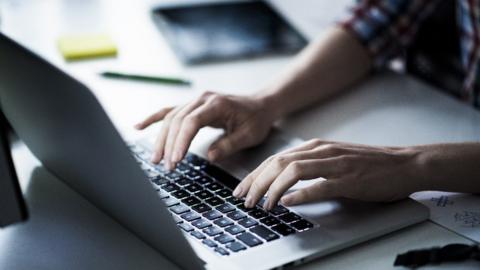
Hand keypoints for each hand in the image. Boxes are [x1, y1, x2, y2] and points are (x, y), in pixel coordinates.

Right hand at [135, 91, 275, 169]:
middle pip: (178, 120)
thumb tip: (209, 156)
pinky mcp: (192, 107)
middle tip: (167, 166)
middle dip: (170, 144)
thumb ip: (229, 144)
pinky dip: (154, 119)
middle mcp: (202, 99)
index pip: (192, 121)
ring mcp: (195, 101)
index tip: (176, 158)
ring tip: (156, 159)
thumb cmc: (257, 120)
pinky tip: (139, 126)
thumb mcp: (249, 135)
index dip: (182, 140)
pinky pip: (170, 111)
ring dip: (161, 138)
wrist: (261, 105)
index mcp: (216, 104)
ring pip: (171, 118)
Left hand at [232, 139, 421, 209]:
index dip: (255, 174)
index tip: (242, 189)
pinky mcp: (350, 179)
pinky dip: (300, 194)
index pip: (276, 158)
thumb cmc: (369, 164)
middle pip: (278, 163)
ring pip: (293, 171)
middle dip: (256, 182)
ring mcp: (336, 163)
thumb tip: (283, 182)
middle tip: (244, 200)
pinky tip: (287, 202)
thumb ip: (310, 166)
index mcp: (316, 147)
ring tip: (262, 204)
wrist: (404, 163)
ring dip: (272, 188)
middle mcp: (322, 151)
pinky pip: (320, 185)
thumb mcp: (333, 159)